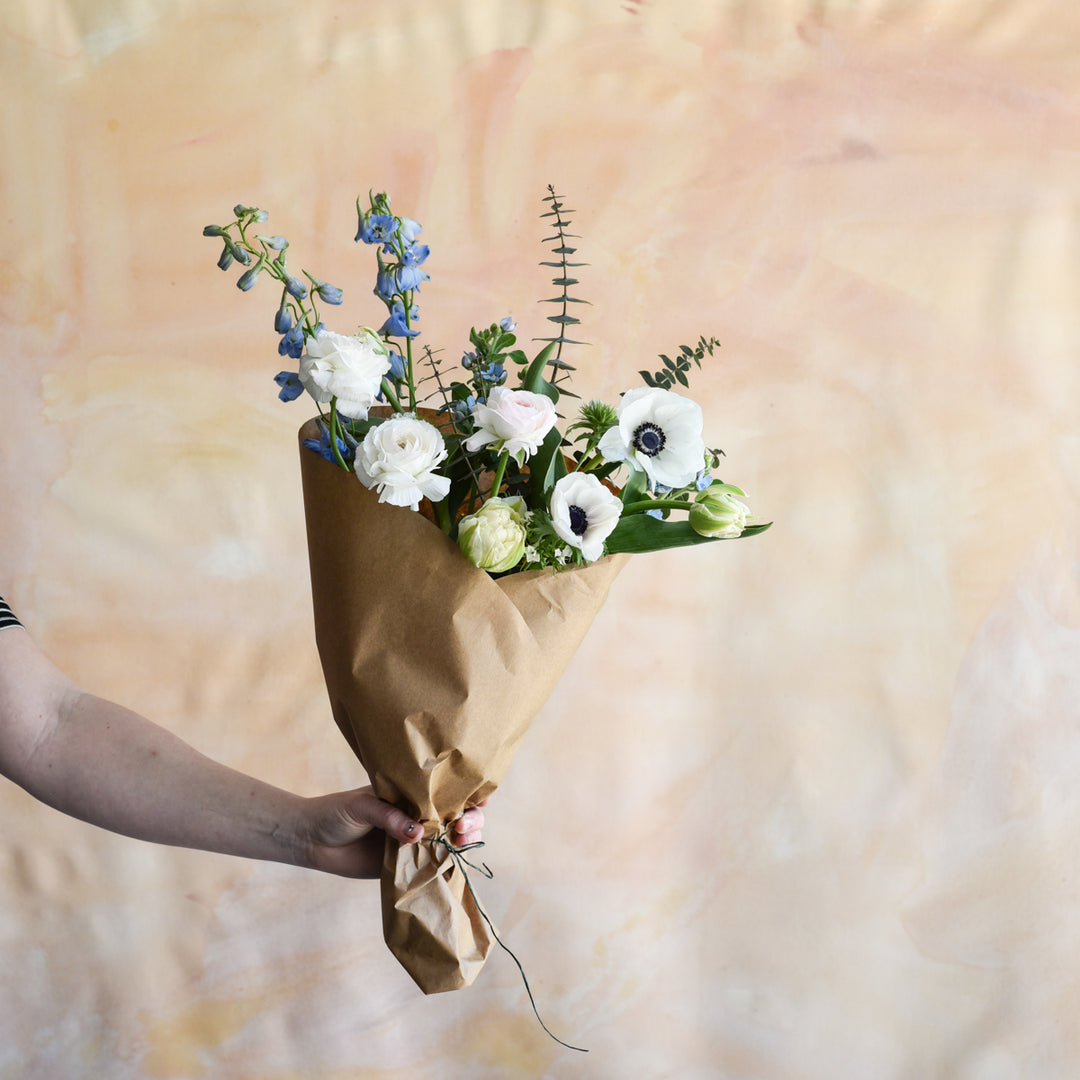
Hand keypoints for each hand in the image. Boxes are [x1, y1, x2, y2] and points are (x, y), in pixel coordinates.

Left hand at [297, 786, 486, 877]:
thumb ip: (389, 817)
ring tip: (460, 844)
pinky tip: (452, 866)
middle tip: (462, 827)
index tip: (479, 799)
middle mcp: (417, 817)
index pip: (446, 791)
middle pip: (457, 817)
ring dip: (461, 843)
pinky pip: (429, 867)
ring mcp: (412, 842)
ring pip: (448, 842)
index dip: (469, 793)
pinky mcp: (403, 866)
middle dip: (471, 820)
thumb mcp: (361, 806)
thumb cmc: (335, 812)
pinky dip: (443, 867)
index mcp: (410, 794)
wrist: (310, 840)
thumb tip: (418, 834)